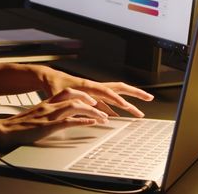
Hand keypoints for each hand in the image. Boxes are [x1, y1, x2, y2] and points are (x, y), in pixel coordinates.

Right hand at [0, 88, 109, 148]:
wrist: (4, 130)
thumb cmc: (18, 126)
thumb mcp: (36, 116)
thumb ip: (48, 114)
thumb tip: (60, 118)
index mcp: (46, 103)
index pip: (67, 93)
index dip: (82, 94)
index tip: (92, 100)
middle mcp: (49, 106)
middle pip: (73, 95)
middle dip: (89, 99)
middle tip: (101, 106)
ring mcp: (48, 116)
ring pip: (74, 107)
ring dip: (91, 111)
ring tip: (102, 118)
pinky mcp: (47, 127)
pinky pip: (68, 122)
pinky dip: (82, 122)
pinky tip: (91, 124)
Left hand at [38, 67, 153, 118]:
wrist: (49, 79)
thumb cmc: (54, 85)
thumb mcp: (61, 94)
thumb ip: (71, 99)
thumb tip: (83, 104)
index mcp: (89, 86)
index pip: (107, 91)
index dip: (117, 99)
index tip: (126, 106)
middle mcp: (95, 87)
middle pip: (119, 89)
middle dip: (135, 94)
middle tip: (148, 99)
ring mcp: (95, 92)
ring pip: (116, 97)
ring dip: (128, 105)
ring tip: (139, 113)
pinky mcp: (92, 97)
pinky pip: (107, 105)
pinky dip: (114, 111)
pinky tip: (118, 118)